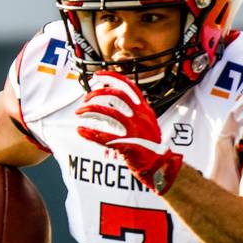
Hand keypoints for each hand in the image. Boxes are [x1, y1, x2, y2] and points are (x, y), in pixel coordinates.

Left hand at [75, 71, 182, 193]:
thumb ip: (135, 113)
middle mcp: (140, 117)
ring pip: (108, 112)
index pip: (129, 86)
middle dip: (98, 93)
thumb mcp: (147, 124)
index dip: (112, 78)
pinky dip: (90, 133)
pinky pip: (104, 137)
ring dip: (91, 110)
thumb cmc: (152, 147)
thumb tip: (116, 103)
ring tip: (80, 112)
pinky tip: (81, 130)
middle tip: (86, 98)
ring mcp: (135, 130)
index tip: (98, 75)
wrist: (161, 167)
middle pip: (117, 95)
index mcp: (145, 110)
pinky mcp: (128, 145)